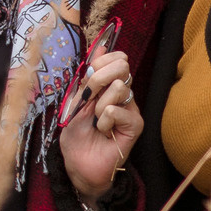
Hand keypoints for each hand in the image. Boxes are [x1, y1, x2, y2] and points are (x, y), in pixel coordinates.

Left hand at [59, 47, 137, 199]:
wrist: (79, 164)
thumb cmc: (76, 135)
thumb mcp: (75, 101)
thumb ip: (87, 77)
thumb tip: (100, 46)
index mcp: (108, 85)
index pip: (117, 57)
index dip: (101, 61)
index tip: (87, 76)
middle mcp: (123, 93)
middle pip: (122, 66)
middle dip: (99, 78)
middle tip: (90, 98)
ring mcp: (131, 108)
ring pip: (119, 87)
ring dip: (98, 104)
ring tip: (96, 121)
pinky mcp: (135, 124)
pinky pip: (116, 109)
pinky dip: (103, 120)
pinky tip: (103, 131)